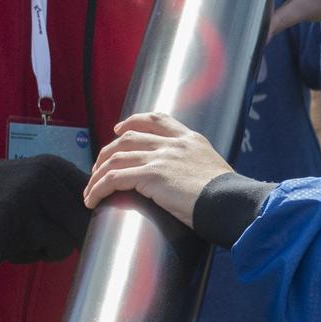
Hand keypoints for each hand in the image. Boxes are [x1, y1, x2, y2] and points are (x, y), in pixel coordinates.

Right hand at [0, 155, 92, 265]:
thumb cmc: (11, 189)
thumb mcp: (41, 175)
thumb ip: (72, 189)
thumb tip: (113, 212)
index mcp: (52, 167)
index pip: (94, 198)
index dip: (99, 218)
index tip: (98, 229)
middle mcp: (38, 183)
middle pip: (82, 224)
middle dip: (81, 238)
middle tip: (76, 244)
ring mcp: (20, 208)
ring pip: (62, 245)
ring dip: (53, 249)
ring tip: (33, 237)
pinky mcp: (5, 234)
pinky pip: (35, 255)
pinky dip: (30, 254)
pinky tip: (14, 241)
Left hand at [83, 112, 232, 226]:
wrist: (230, 202)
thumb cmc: (227, 197)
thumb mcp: (214, 171)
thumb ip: (198, 169)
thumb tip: (191, 184)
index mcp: (191, 139)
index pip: (158, 119)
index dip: (133, 121)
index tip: (119, 128)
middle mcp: (174, 144)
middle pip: (129, 137)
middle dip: (107, 150)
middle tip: (98, 166)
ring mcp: (161, 157)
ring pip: (116, 157)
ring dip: (98, 174)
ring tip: (90, 190)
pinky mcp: (151, 175)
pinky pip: (114, 178)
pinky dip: (98, 188)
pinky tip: (92, 199)